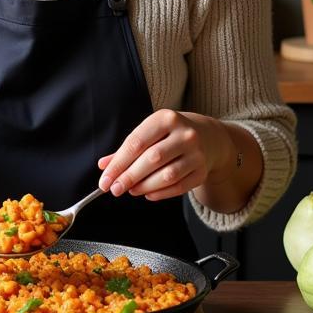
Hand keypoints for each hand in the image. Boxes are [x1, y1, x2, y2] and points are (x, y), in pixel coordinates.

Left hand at [97, 110, 235, 202]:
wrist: (209, 137)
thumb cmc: (170, 135)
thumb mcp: (150, 133)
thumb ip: (126, 149)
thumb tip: (104, 165)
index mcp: (166, 119)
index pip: (137, 143)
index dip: (118, 164)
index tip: (105, 180)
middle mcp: (184, 134)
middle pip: (152, 159)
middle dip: (129, 176)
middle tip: (115, 189)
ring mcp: (196, 153)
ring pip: (167, 175)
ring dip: (145, 186)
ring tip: (131, 190)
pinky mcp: (202, 172)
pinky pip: (179, 187)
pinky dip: (160, 193)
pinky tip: (147, 193)